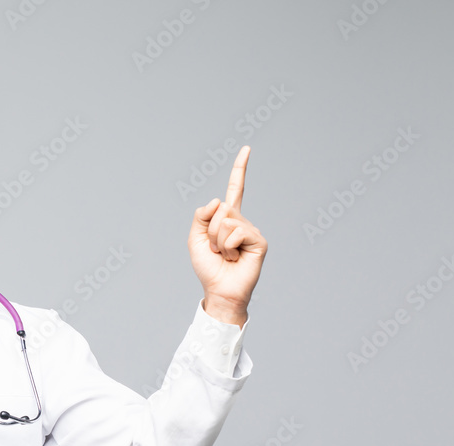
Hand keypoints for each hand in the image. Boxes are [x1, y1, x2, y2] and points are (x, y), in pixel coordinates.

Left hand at [187, 145, 266, 326]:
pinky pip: (235, 233)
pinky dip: (228, 248)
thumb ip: (200, 216)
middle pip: (219, 209)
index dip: (240, 169)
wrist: (219, 290)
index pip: (235, 189)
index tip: (247, 148)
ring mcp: (252, 230)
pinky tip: (235, 258)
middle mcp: (241, 221)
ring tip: (225, 256)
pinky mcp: (259, 240)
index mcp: (227, 218)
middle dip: (209, 231)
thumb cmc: (208, 267)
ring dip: (217, 242)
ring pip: (225, 222)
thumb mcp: (194, 239)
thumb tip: (218, 201)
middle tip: (215, 250)